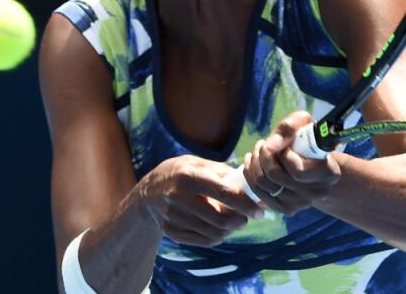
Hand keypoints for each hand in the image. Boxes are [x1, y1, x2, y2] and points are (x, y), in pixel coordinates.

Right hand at [136, 155, 263, 245]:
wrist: (146, 195)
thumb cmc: (178, 174)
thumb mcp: (196, 164)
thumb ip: (222, 173)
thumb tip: (252, 184)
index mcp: (188, 176)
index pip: (223, 192)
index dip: (245, 203)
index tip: (259, 210)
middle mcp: (178, 197)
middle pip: (220, 218)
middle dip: (240, 221)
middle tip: (247, 218)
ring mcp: (174, 217)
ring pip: (213, 232)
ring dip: (230, 230)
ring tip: (235, 221)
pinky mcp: (172, 232)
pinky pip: (204, 240)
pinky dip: (218, 236)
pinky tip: (220, 229)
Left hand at [243, 111, 341, 214]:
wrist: (310, 159)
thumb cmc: (307, 138)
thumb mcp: (302, 122)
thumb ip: (289, 127)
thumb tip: (271, 145)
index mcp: (329, 173)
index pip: (297, 171)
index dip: (283, 154)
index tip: (283, 144)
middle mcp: (318, 193)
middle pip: (275, 176)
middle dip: (264, 155)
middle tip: (264, 144)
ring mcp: (302, 204)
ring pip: (264, 184)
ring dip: (255, 163)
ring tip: (259, 150)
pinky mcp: (286, 209)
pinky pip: (259, 193)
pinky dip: (250, 175)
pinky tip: (252, 162)